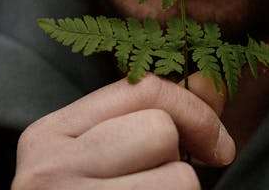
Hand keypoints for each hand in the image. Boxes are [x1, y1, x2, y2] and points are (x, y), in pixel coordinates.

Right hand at [12, 73, 234, 188]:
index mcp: (50, 136)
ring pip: (179, 181)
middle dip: (176, 165)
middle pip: (161, 132)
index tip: (219, 146)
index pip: (143, 90)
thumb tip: (213, 88)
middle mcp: (49, 171)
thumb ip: (142, 123)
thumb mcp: (95, 163)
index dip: (195, 111)